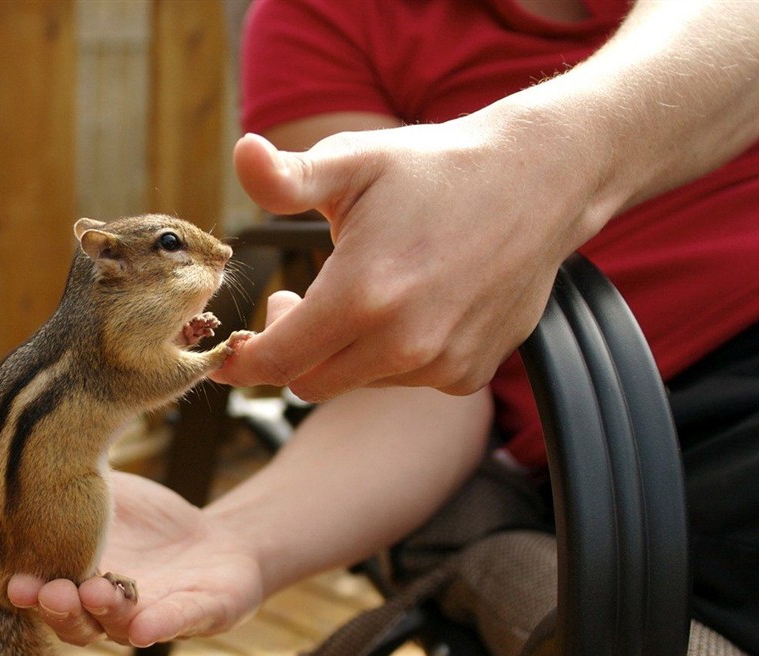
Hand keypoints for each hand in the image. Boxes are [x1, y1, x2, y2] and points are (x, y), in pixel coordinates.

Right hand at [0, 463, 263, 647]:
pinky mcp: (196, 616)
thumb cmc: (142, 524)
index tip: (11, 582)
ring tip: (95, 588)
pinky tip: (147, 626)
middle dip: (58, 608)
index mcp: (72, 583)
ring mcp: (150, 617)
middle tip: (44, 590)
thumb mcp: (81, 492)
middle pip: (75, 622)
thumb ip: (26, 490)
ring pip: (120, 627)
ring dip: (104, 612)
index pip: (43, 596)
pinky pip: (176, 626)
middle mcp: (104, 612)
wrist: (215, 541)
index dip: (27, 593)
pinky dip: (160, 626)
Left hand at [216, 113, 612, 399]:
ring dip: (344, 351)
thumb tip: (242, 154)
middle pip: (309, 382)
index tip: (231, 350)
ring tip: (362, 293)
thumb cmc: (435, 168)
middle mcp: (403, 342)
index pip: (276, 362)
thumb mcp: (353, 161)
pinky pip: (406, 381)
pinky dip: (393, 356)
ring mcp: (441, 362)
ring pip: (356, 382)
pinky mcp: (470, 372)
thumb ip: (287, 176)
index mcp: (361, 295)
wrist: (542, 180)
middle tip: (297, 303)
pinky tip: (409, 307)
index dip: (242, 363)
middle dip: (289, 351)